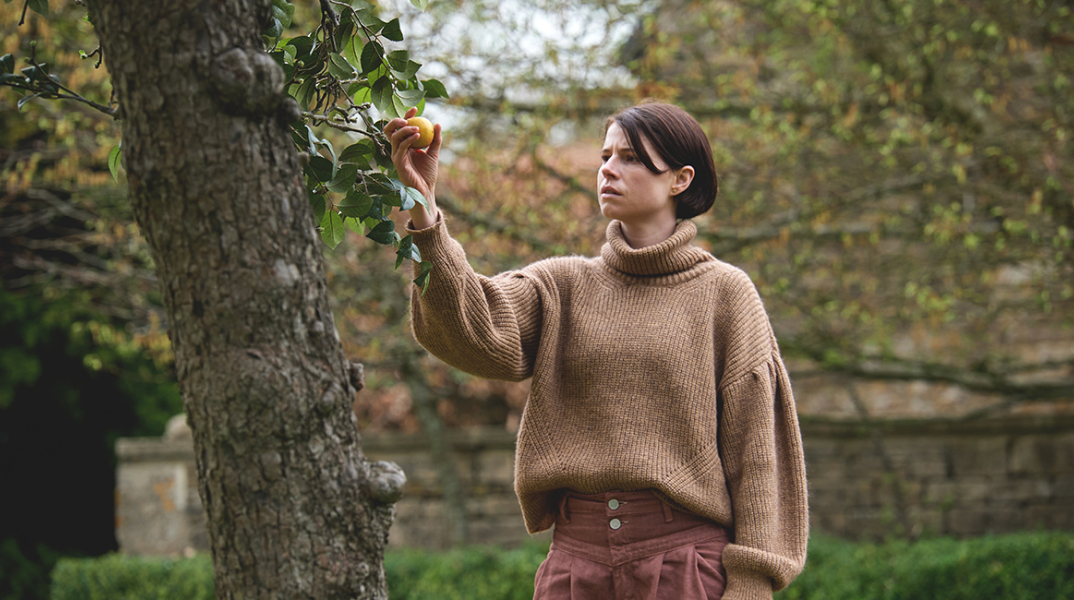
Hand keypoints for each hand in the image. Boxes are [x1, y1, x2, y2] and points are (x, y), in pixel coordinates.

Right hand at [384, 107, 441, 228]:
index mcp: (404, 145)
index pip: (401, 127)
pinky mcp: (398, 163)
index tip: (415, 109)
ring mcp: (396, 155)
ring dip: (405, 129)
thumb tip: (437, 124)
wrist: (426, 190)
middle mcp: (398, 149)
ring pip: (394, 137)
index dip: (406, 117)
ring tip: (418, 128)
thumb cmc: (428, 174)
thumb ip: (435, 139)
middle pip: (390, 130)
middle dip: (396, 120)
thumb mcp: (434, 153)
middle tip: (408, 118)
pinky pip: (400, 148)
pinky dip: (408, 140)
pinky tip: (418, 136)